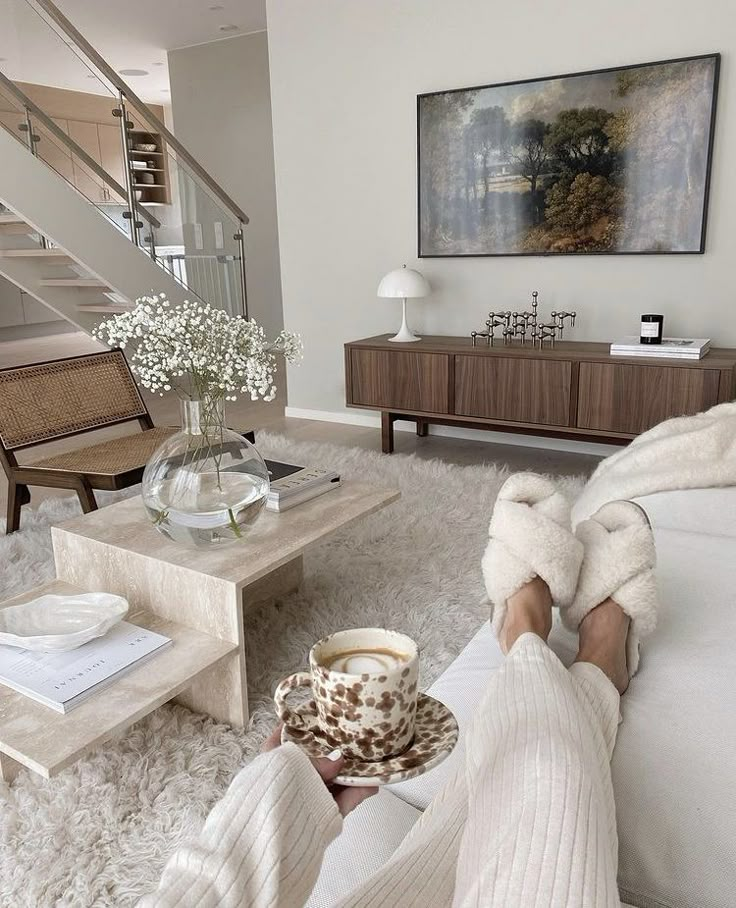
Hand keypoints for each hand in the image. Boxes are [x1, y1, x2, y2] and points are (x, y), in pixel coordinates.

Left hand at [262, 724, 377, 817]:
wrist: (275, 835)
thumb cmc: (274, 789)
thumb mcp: (292, 763)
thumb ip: (317, 761)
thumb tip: (339, 759)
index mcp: (274, 761)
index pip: (282, 738)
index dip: (297, 725)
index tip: (315, 714)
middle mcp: (291, 778)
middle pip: (314, 760)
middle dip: (333, 750)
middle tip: (350, 737)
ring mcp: (308, 797)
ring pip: (332, 780)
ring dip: (350, 771)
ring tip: (369, 758)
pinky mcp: (323, 814)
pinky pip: (343, 800)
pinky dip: (358, 792)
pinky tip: (373, 783)